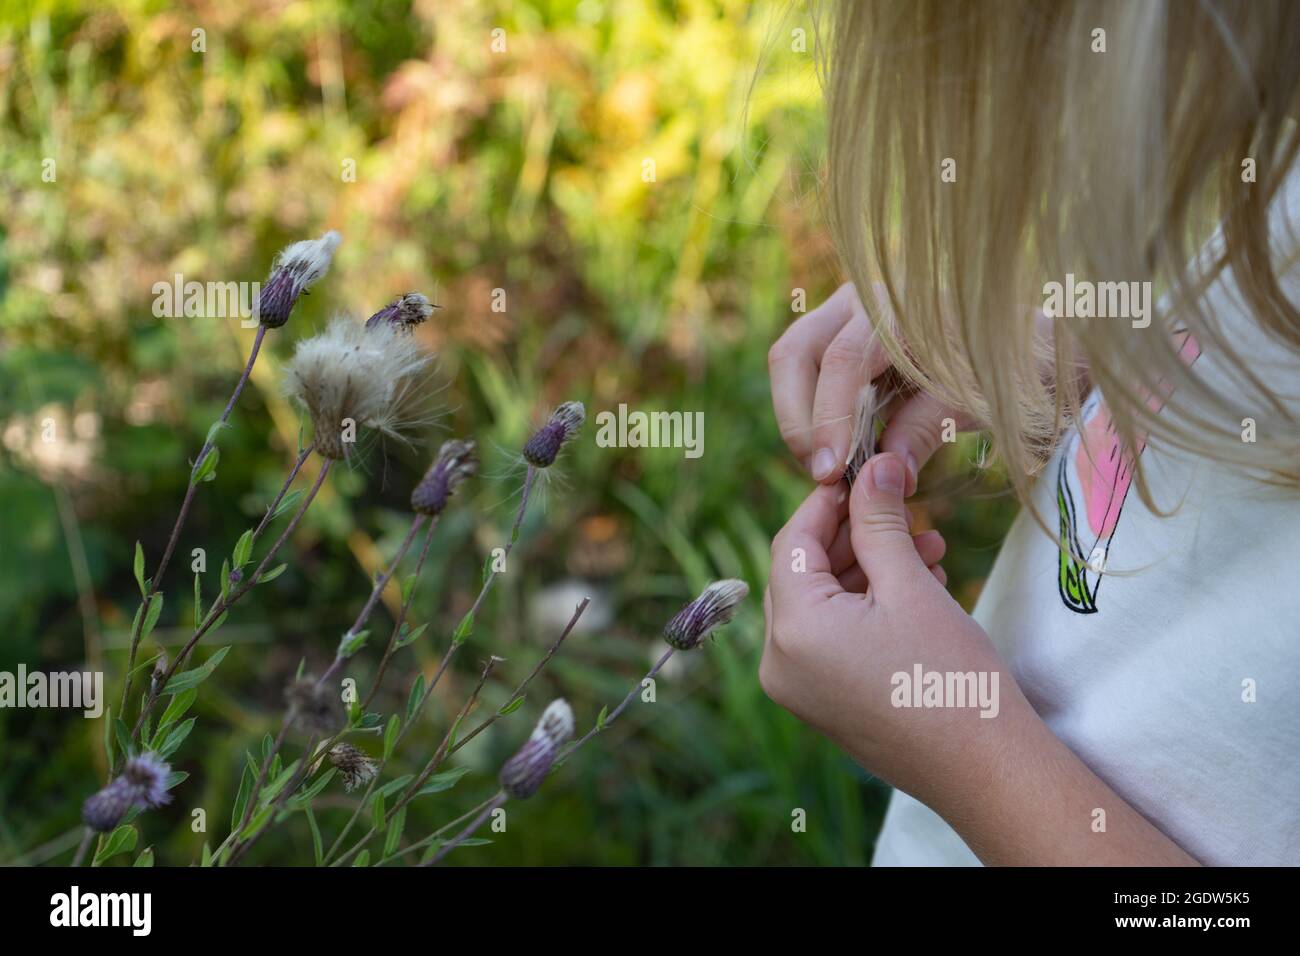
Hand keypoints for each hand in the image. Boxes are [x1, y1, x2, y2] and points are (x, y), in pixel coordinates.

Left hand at [761, 453, 1199, 864]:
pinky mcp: (823, 702)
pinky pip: (831, 637)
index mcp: (792, 631)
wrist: (986, 771)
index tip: (866, 473)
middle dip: (856, 536)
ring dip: (869, 570)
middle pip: (804, 572)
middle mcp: (780, 662)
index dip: (829, 502)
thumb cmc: (951, 678)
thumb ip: (881, 521)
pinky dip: (865, 607)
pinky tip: (918, 586)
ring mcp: (799, 688)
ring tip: (928, 549)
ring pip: (821, 604)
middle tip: (905, 510)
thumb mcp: (911, 585)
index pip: (793, 542)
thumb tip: (871, 465)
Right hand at [768, 282, 977, 488]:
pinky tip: (835, 449)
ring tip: (827, 467)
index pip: (843, 359)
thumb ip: (927, 429)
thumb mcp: (973, 401)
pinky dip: (810, 413)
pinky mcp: (835, 335)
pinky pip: (802, 372)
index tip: (829, 473)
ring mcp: (843, 313)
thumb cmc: (996, 369)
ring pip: (790, 361)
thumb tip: (891, 471)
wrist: (1013, 344)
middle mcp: (863, 299)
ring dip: (799, 419)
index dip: (830, 419)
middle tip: (821, 474)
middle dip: (798, 420)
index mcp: (901, 307)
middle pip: (796, 351)